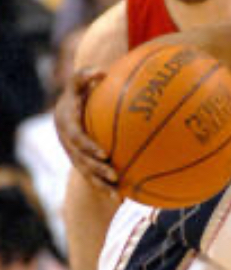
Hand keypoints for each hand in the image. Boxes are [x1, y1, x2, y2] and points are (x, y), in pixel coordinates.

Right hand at [55, 68, 117, 194]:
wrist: (67, 110)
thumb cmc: (79, 94)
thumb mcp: (79, 83)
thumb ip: (86, 76)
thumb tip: (101, 71)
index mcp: (67, 125)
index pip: (77, 139)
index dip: (89, 147)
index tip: (104, 154)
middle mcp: (69, 144)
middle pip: (82, 161)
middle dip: (97, 170)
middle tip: (114, 176)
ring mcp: (74, 156)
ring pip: (87, 174)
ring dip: (102, 186)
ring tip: (119, 196)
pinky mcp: (82, 164)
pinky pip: (93, 179)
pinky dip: (106, 189)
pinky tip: (124, 198)